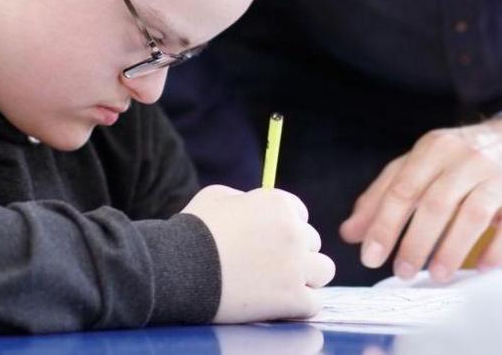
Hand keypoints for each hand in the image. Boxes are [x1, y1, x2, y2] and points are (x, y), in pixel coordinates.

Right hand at [181, 184, 336, 322]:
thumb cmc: (193, 231)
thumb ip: (246, 198)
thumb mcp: (218, 196)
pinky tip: (280, 304)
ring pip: (323, 271)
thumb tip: (255, 205)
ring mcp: (296, 267)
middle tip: (269, 265)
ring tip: (282, 284)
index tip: (268, 241)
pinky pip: (314, 303)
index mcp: (279, 205)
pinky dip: (299, 305)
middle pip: (312, 243)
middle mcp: (295, 233)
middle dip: (295, 252)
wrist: (178, 269)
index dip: (284, 228)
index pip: (301, 215)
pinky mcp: (292, 299)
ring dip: (307, 276)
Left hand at [339, 117, 501, 282]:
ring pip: (473, 216)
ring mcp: (500, 178)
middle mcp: (468, 158)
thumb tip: (350, 233)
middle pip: (436, 204)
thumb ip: (384, 194)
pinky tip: (479, 270)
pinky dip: (495, 252)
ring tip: (436, 276)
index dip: (384, 226)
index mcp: (435, 148)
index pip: (403, 189)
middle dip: (415, 243)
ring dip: (452, 250)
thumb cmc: (461, 159)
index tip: (370, 258)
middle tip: (402, 273)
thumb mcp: (421, 164)